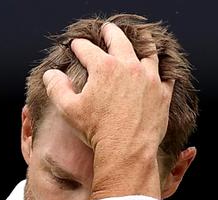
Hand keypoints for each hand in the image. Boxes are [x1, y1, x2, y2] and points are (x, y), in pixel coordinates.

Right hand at [42, 23, 174, 198]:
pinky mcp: (162, 93)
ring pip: (147, 51)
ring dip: (141, 42)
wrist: (126, 151)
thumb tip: (51, 75)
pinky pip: (166, 74)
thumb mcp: (69, 110)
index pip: (87, 48)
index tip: (76, 46)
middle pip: (119, 40)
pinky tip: (159, 69)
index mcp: (103, 67)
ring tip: (139, 40)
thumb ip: (57, 88)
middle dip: (110, 33)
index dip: (79, 46)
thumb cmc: (97, 132)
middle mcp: (128, 66)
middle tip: (106, 30)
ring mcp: (148, 78)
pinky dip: (161, 68)